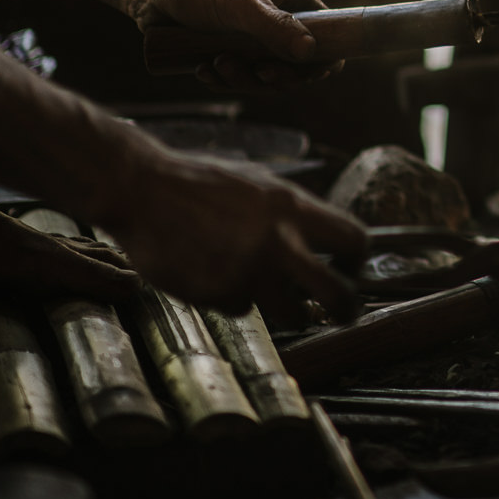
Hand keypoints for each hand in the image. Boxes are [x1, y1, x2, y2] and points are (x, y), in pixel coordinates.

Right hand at [97, 139, 365, 321]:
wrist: (142, 189)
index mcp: (293, 207)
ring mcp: (249, 271)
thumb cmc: (201, 184)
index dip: (356, 261)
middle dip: (345, 309)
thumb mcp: (261, 185)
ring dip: (288, 311)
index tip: (348, 269)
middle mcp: (278, 241)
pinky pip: (242, 308)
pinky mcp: (218, 294)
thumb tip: (326, 239)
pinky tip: (214, 273)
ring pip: (292, 313)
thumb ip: (293, 213)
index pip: (354, 240)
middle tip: (341, 314)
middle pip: (337, 293)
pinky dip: (234, 298)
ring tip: (271, 294)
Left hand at [129, 0, 342, 90]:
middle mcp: (278, 17)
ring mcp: (254, 37)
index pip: (328, 33)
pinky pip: (240, 78)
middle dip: (277, 74)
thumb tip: (311, 53)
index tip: (307, 74)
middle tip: (258, 72)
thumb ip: (274, 26)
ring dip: (245, 79)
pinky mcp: (230, 51)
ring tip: (216, 66)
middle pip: (299, 63)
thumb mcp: (237, 3)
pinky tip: (204, 71)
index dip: (324, 57)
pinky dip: (225, 80)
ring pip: (267, 75)